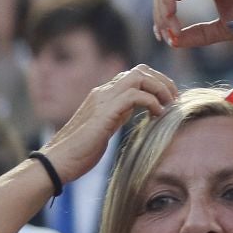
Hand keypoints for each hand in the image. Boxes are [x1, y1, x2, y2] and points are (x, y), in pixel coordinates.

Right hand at [41, 65, 175, 182]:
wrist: (57, 162)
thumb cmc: (80, 151)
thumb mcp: (105, 127)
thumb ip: (118, 116)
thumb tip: (135, 113)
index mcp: (104, 96)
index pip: (134, 75)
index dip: (156, 82)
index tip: (169, 99)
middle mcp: (103, 93)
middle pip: (140, 70)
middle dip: (163, 81)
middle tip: (175, 99)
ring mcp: (102, 100)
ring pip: (139, 77)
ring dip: (160, 89)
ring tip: (169, 105)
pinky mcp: (104, 112)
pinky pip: (135, 95)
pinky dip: (152, 102)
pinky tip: (157, 115)